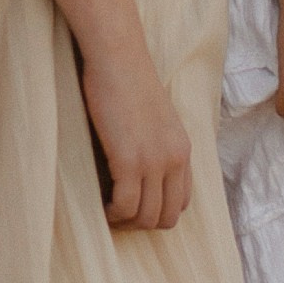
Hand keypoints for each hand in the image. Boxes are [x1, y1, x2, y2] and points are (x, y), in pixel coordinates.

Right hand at [77, 33, 194, 230]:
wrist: (118, 58)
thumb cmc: (128, 82)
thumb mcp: (155, 119)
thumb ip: (156, 145)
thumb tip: (141, 172)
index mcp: (183, 150)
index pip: (182, 202)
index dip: (157, 211)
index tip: (134, 206)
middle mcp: (175, 159)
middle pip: (167, 216)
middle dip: (141, 224)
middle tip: (117, 214)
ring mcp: (155, 161)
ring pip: (146, 217)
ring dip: (124, 221)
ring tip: (107, 212)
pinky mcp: (130, 160)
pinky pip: (125, 205)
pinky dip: (112, 213)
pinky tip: (101, 205)